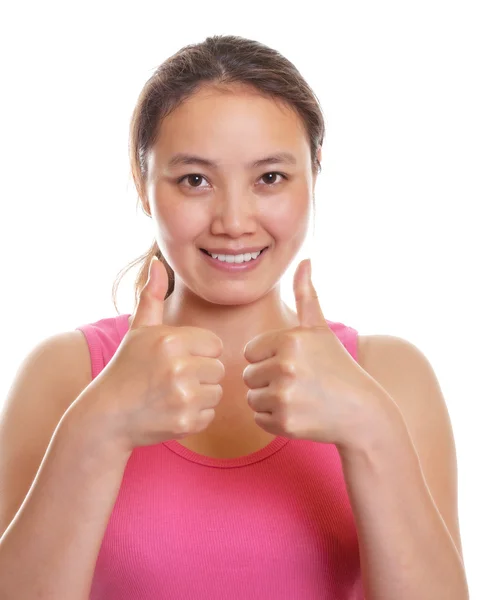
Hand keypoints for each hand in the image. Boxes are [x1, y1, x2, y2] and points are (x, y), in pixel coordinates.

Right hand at [77, 257, 224, 451]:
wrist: (107, 415)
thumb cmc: (127, 368)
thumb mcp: (138, 330)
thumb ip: (152, 297)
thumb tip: (158, 262)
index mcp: (171, 340)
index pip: (214, 345)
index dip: (198, 352)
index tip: (177, 359)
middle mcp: (179, 367)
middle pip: (218, 369)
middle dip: (200, 374)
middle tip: (173, 379)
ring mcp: (183, 397)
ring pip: (216, 392)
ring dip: (200, 395)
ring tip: (171, 394)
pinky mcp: (186, 422)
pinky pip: (209, 415)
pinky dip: (194, 416)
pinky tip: (171, 411)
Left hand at [242, 259, 392, 448]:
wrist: (362, 411)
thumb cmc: (337, 367)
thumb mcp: (320, 329)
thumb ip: (306, 294)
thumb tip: (305, 259)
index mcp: (289, 339)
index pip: (250, 351)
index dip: (269, 358)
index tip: (295, 363)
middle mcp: (284, 365)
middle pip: (249, 375)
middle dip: (269, 380)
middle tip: (299, 382)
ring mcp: (284, 395)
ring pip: (252, 397)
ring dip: (270, 400)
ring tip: (300, 397)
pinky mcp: (284, 422)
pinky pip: (259, 419)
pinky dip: (275, 420)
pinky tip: (300, 414)